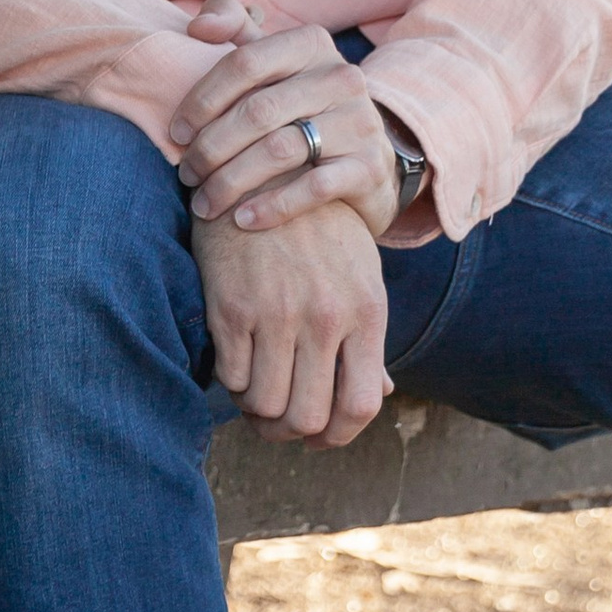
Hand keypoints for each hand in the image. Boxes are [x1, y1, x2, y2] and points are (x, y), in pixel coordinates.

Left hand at [170, 1, 399, 235]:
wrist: (367, 160)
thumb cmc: (301, 107)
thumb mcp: (276, 61)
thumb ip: (236, 28)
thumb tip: (197, 25)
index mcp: (310, 44)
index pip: (244, 63)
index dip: (202, 99)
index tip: (176, 133)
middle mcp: (341, 77)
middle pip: (257, 111)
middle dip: (211, 148)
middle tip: (186, 175)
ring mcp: (360, 122)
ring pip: (280, 150)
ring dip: (231, 182)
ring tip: (205, 204)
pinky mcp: (369, 167)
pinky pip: (313, 187)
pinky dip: (271, 207)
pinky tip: (242, 221)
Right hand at [196, 195, 391, 446]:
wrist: (265, 173)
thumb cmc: (320, 231)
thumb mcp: (360, 275)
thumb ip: (367, 338)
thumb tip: (380, 394)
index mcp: (367, 311)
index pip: (361, 406)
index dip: (339, 437)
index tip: (321, 437)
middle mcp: (325, 316)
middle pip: (309, 418)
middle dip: (291, 433)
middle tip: (279, 422)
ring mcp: (277, 313)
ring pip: (265, 405)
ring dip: (257, 411)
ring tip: (255, 392)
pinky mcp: (231, 306)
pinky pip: (230, 377)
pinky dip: (232, 382)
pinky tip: (237, 362)